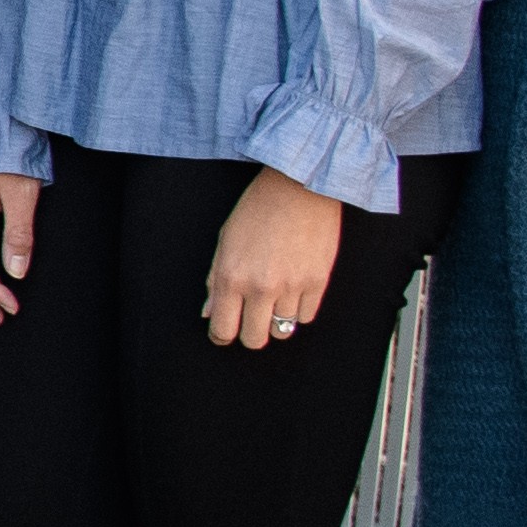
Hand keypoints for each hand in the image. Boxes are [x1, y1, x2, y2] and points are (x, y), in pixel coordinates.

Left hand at [199, 169, 345, 351]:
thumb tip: (209, 312)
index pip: (223, 329)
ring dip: (275, 320)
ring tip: (274, 299)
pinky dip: (298, 310)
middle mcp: (260, 287)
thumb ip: (215, 281)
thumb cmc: (258, 209)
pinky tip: (293, 291)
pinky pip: (306, 317)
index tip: (224, 332)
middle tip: (250, 319)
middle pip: (254, 339)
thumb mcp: (225, 241)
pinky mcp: (318, 282)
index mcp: (231, 277)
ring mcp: (291, 287)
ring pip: (282, 331)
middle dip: (249, 333)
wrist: (299, 186)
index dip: (221, 336)